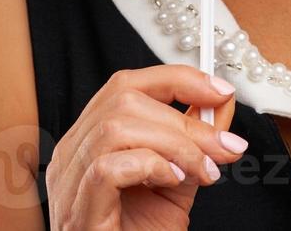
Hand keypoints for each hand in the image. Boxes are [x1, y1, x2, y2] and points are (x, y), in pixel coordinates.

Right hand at [45, 65, 245, 229]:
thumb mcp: (177, 181)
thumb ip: (194, 142)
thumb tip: (219, 102)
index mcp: (90, 141)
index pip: (124, 85)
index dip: (176, 78)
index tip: (220, 90)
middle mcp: (71, 156)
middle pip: (122, 99)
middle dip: (185, 117)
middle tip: (223, 147)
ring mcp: (67, 184)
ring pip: (116, 127)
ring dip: (174, 143)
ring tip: (202, 171)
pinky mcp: (77, 212)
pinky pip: (106, 168)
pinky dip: (150, 165)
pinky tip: (172, 181)